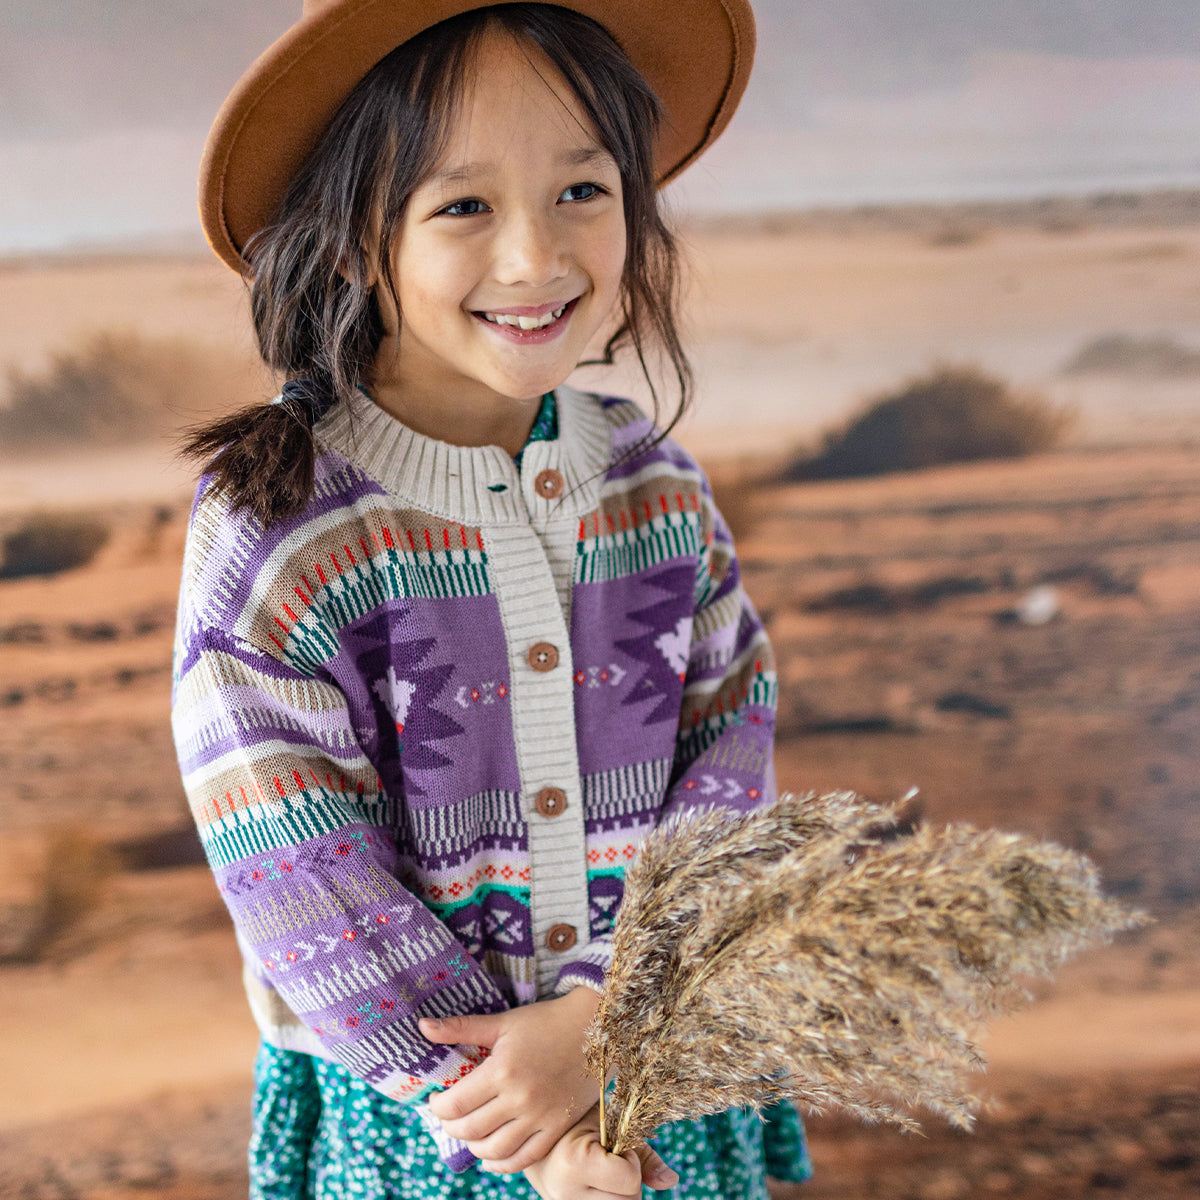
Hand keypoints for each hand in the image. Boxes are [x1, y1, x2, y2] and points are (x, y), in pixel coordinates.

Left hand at [420, 988, 600, 1171]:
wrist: (595, 1027)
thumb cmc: (545, 1021)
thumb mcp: (502, 1021)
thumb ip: (461, 1028)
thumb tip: (422, 1027)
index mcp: (501, 1070)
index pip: (455, 1104)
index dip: (438, 1106)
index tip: (437, 1100)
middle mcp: (519, 1098)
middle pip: (470, 1129)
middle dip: (451, 1127)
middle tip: (448, 1117)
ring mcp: (540, 1117)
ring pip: (494, 1150)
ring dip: (474, 1147)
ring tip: (469, 1134)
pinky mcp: (557, 1127)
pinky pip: (525, 1158)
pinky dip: (503, 1165)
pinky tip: (491, 1157)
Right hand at [522, 1105, 678, 1199]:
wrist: (533, 1129)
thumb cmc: (577, 1118)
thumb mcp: (609, 1124)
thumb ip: (643, 1154)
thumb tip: (672, 1182)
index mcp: (574, 1163)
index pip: (629, 1181)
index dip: (630, 1161)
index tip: (614, 1144)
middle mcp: (564, 1192)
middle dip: (627, 1183)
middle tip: (608, 1158)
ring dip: (617, 1194)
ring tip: (599, 1171)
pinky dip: (607, 1198)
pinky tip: (594, 1185)